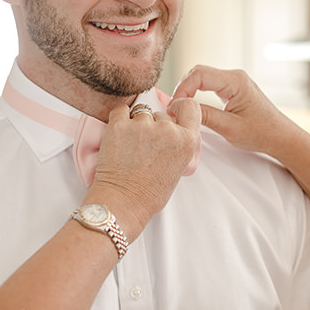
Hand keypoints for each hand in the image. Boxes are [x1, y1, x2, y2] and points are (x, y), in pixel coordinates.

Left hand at [89, 98, 201, 236]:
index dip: (180, 107)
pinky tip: (119, 136)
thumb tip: (170, 129)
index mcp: (186, 141)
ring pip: (141, 113)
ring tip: (130, 147)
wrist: (123, 203)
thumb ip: (179, 144)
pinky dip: (119, 120)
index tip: (173, 110)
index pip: (190, 107)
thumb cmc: (149, 193)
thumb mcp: (178, 168)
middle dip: (153, 126)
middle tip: (145, 147)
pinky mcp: (119, 125)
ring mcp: (142, 126)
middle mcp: (167, 130)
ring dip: (135, 125)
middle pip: (161, 115)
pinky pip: (120, 110)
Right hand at [172, 65, 302, 157]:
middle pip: (198, 73)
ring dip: (189, 91)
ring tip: (182, 108)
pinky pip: (210, 85)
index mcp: (235, 81)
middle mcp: (235, 77)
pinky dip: (197, 93)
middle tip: (175, 108)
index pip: (199, 74)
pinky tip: (193, 106)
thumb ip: (204, 115)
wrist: (281, 137)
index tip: (175, 106)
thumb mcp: (229, 127)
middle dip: (183, 88)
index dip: (182, 89)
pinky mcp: (233, 89)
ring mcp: (234, 82)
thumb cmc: (262, 133)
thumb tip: (181, 108)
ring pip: (202, 78)